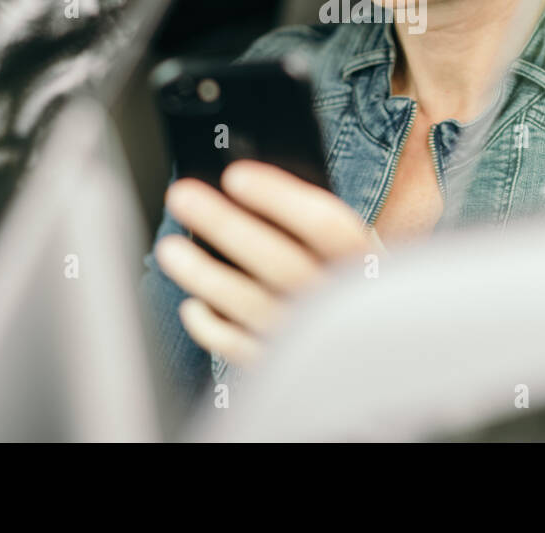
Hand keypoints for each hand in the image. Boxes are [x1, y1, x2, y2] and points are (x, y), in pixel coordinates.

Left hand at [154, 159, 377, 369]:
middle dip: (225, 225)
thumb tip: (247, 189)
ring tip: (169, 249)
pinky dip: (212, 329)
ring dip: (204, 275)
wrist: (374, 349)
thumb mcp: (354, 248)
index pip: (325, 224)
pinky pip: (242, 349)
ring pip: (252, 306)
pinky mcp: (288, 368)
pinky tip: (193, 305)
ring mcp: (313, 340)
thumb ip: (316, 224)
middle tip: (181, 196)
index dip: (278, 197)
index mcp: (365, 262)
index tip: (234, 176)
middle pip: (279, 261)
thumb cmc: (351, 280)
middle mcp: (342, 302)